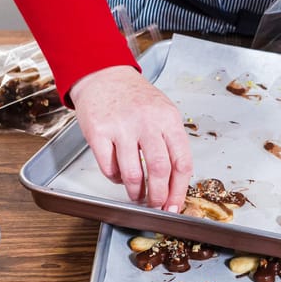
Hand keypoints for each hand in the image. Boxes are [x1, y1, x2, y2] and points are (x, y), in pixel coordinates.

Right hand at [70, 65, 192, 212]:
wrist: (104, 76)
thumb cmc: (136, 99)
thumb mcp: (164, 113)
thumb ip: (172, 143)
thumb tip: (176, 183)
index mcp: (169, 119)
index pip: (182, 162)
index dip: (180, 189)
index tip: (175, 205)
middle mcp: (147, 122)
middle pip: (160, 170)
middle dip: (159, 196)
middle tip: (156, 206)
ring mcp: (122, 127)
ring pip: (133, 174)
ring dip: (136, 193)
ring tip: (137, 196)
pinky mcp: (98, 132)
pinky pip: (109, 168)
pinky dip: (116, 179)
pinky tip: (120, 176)